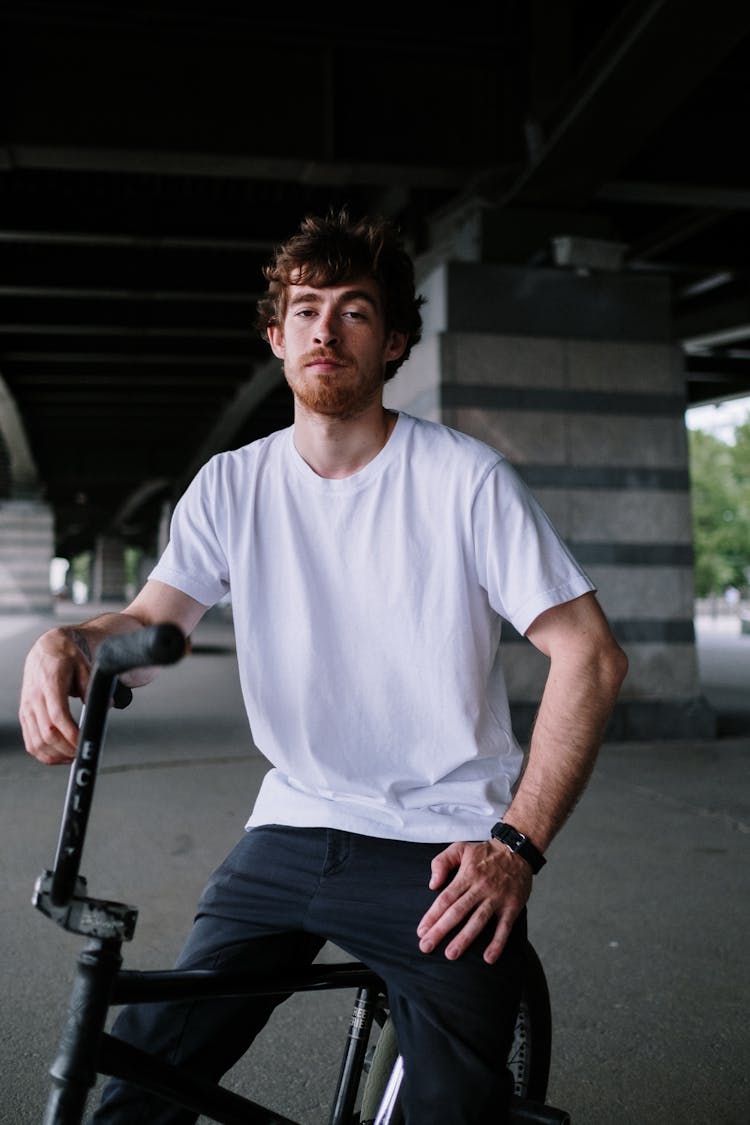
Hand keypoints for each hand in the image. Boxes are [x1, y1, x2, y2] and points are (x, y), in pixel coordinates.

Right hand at [19, 628, 89, 763]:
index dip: (71, 734)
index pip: (57, 716)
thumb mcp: (85, 665)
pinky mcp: (25, 715)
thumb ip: (92, 688)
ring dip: (55, 755)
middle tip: (82, 752)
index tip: (83, 742)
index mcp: (50, 683)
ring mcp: (27, 708)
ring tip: (73, 756)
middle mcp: (34, 698)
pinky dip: (43, 753)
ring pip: (36, 742)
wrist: (47, 649)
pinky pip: (30, 741)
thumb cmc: (66, 656)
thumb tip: (107, 706)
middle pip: (47, 734)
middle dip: (66, 748)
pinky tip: (58, 754)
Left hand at [416, 840, 531, 963]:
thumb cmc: (485, 852)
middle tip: (426, 947)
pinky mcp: (512, 906)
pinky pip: (505, 927)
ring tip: (451, 954)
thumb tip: (432, 884)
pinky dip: (497, 943)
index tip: (421, 931)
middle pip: (458, 911)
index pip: (445, 898)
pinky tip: (488, 958)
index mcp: (466, 875)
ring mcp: (497, 898)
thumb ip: (441, 862)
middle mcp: (480, 888)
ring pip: (478, 920)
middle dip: (441, 930)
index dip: (432, 915)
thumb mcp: (460, 848)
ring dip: (464, 939)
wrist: (517, 850)